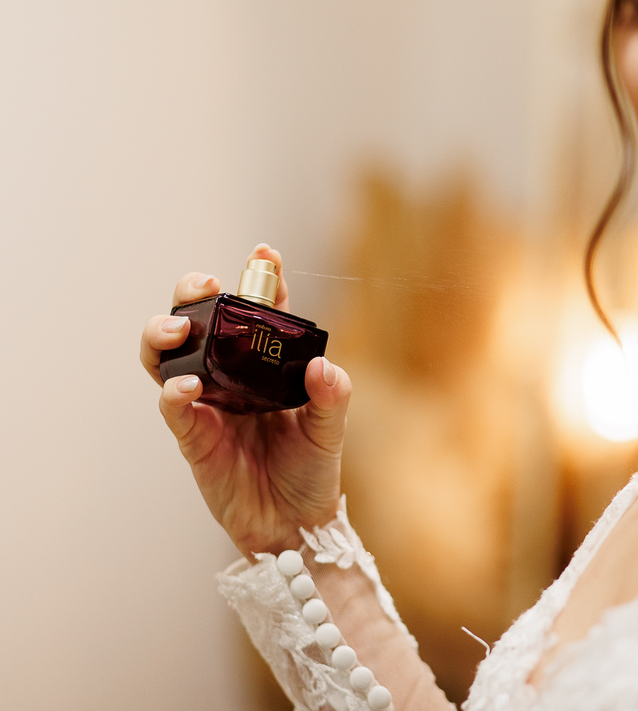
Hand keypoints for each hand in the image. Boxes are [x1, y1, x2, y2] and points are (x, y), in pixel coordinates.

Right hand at [140, 244, 350, 558]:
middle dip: (194, 294)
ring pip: (167, 355)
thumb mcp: (331, 428)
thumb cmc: (311, 470)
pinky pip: (173, 407)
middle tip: (205, 285)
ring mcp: (207, 404)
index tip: (265, 253)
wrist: (295, 525)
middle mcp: (230, 377)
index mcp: (265, 365)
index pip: (258, 311)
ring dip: (164, 333)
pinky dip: (174, 391)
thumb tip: (321, 365)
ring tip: (178, 328)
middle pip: (198, 321)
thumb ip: (332, 395)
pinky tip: (187, 385)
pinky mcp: (193, 437)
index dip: (259, 278)